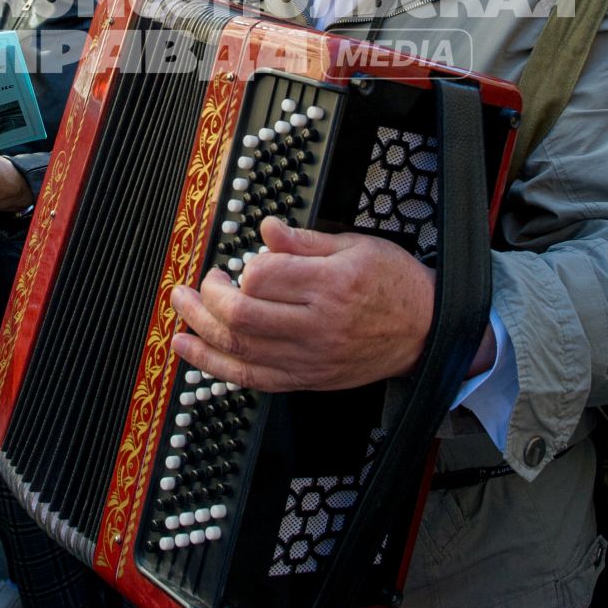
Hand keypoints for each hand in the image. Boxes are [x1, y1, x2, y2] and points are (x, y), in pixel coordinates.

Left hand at [169, 218, 437, 392]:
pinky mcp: (306, 378)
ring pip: (239, 349)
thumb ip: (305, 241)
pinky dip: (213, 365)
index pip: (263, 276)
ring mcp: (310, 358)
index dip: (243, 267)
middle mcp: (318, 325)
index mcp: (332, 285)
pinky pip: (251, 378)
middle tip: (203, 282)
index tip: (242, 263)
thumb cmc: (394, 284)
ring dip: (200, 328)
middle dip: (210, 297)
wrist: (427, 331)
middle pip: (242, 316)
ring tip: (181, 309)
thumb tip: (266, 230)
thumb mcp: (356, 246)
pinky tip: (189, 350)